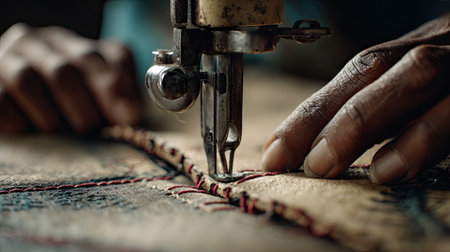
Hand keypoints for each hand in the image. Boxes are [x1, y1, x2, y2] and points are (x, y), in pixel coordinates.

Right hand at [0, 24, 142, 133]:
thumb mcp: (98, 88)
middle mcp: (37, 43)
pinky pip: (1, 99)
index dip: (115, 89)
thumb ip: (119, 94)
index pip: (96, 57)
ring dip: (50, 115)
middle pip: (63, 71)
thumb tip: (131, 115)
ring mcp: (7, 58)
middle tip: (92, 130)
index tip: (128, 117)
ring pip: (27, 80)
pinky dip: (20, 120)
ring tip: (61, 130)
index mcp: (71, 42)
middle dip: (83, 109)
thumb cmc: (67, 96)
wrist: (15, 95)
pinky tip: (32, 129)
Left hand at [262, 14, 449, 183]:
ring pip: (425, 78)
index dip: (308, 115)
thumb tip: (318, 146)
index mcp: (405, 52)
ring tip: (363, 170)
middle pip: (378, 71)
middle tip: (314, 165)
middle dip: (341, 120)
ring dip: (388, 125)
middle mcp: (434, 48)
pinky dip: (437, 135)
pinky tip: (406, 167)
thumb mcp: (408, 84)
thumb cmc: (448, 79)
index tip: (275, 155)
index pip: (349, 78)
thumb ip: (374, 107)